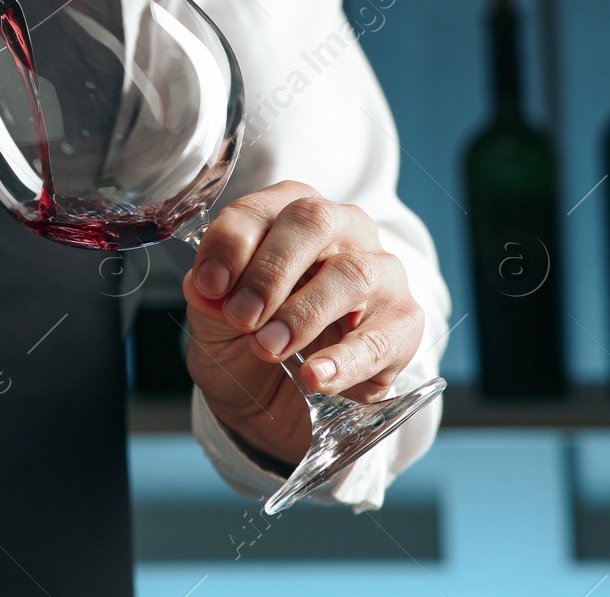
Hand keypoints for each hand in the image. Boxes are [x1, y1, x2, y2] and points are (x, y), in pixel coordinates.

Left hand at [182, 180, 425, 466]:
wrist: (281, 400)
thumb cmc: (252, 336)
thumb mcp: (216, 319)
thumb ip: (209, 299)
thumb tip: (205, 288)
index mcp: (289, 214)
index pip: (260, 210)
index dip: (230, 243)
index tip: (207, 285)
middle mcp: (343, 229)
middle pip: (313, 222)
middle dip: (271, 270)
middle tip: (241, 315)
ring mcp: (381, 273)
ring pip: (352, 273)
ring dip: (303, 313)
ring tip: (268, 347)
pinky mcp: (404, 324)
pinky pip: (382, 337)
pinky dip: (345, 360)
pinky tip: (315, 376)